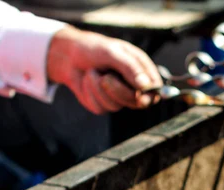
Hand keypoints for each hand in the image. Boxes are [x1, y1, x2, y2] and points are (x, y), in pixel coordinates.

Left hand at [47, 26, 162, 114]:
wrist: (69, 56)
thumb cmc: (93, 49)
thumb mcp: (113, 52)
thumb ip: (130, 68)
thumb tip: (145, 85)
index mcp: (140, 70)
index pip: (155, 88)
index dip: (150, 94)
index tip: (140, 97)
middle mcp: (132, 86)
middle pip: (137, 102)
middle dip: (119, 90)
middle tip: (106, 77)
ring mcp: (118, 97)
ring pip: (116, 105)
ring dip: (100, 88)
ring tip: (93, 73)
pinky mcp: (104, 105)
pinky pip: (101, 107)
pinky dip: (91, 93)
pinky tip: (87, 81)